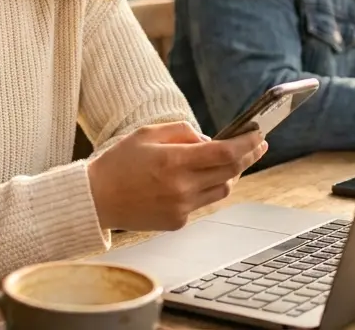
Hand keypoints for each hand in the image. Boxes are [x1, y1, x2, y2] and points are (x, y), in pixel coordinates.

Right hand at [87, 121, 267, 231]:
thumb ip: (182, 132)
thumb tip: (209, 140)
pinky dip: (204, 188)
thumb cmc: (118, 163)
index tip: (259, 133)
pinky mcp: (177, 221)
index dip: (247, 142)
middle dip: (249, 156)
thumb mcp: (147, 134)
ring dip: (229, 173)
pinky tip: (193, 180)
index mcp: (173, 161)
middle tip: (258, 144)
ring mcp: (181, 208)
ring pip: (222, 189)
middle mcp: (181, 187)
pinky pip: (203, 202)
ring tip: (226, 160)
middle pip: (231, 171)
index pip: (225, 152)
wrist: (95, 199)